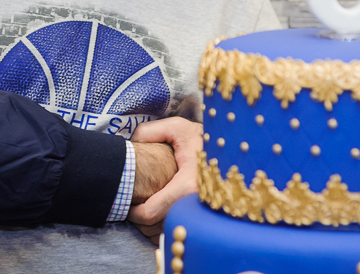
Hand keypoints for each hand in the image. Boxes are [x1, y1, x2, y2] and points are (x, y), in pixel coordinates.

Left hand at [127, 117, 203, 242]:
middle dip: (142, 222)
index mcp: (188, 184)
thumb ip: (149, 132)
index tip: (127, 205)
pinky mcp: (208, 219)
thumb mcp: (176, 127)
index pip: (151, 212)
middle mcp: (198, 204)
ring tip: (146, 211)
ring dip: (155, 226)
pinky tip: (163, 214)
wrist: (232, 150)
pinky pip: (182, 231)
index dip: (134, 212)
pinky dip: (169, 227)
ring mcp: (204, 214)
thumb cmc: (202, 138)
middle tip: (133, 209)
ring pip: (170, 232)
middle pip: (159, 226)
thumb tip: (131, 143)